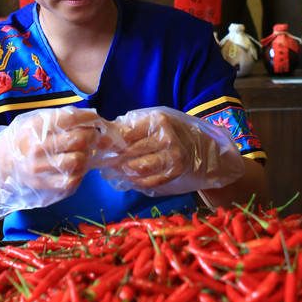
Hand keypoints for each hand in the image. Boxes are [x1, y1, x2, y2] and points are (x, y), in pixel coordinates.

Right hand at [0, 106, 109, 220]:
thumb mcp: (31, 122)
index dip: (88, 118)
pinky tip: (76, 169)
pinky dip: (79, 175)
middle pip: (78, 140)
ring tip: (84, 153)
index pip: (69, 118)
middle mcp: (35, 147)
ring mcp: (39, 169)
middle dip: (91, 136)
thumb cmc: (20, 141)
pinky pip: (71, 181)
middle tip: (92, 136)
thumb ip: (56, 118)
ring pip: (77, 161)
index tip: (95, 118)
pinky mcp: (42, 186)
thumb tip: (88, 115)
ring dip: (87, 156)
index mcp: (33, 126)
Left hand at [102, 106, 242, 195]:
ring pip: (136, 169)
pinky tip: (132, 176)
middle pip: (128, 152)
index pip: (125, 133)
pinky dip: (136, 180)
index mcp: (157, 120)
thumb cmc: (173, 130)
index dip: (108, 141)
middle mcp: (166, 137)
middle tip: (105, 160)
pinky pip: (148, 181)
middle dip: (113, 158)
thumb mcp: (154, 120)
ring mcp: (172, 156)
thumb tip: (102, 133)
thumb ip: (131, 126)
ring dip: (123, 170)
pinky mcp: (175, 172)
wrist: (204, 145)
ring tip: (118, 168)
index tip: (97, 145)